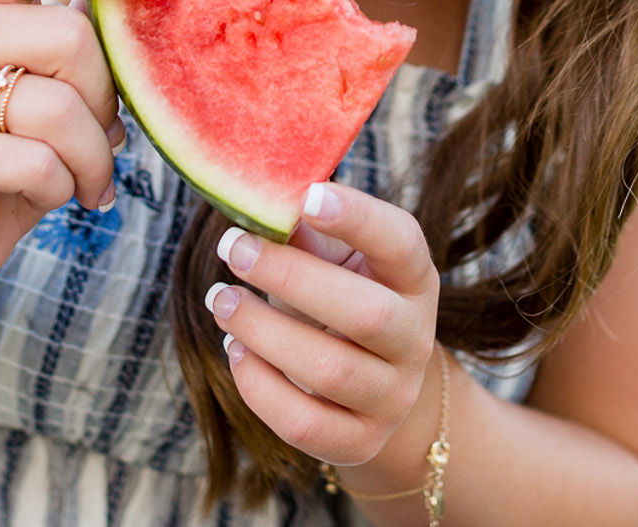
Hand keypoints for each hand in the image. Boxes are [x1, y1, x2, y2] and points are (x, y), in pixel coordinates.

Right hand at [0, 0, 162, 299]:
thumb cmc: (28, 136)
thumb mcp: (67, 63)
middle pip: (68, 37)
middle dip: (109, 97)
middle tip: (108, 132)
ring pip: (59, 109)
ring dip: (94, 156)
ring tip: (87, 174)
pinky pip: (38, 163)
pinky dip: (64, 188)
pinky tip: (51, 194)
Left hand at [208, 181, 442, 468]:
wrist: (377, 386)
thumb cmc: (344, 302)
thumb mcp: (339, 262)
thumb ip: (309, 233)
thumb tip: (264, 198)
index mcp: (415, 279)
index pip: (402, 243)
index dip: (360, 219)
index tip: (307, 196)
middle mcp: (415, 338)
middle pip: (366, 314)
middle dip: (290, 278)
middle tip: (233, 249)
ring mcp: (393, 395)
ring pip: (330, 370)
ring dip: (264, 331)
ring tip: (221, 301)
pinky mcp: (360, 441)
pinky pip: (304, 423)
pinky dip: (259, 387)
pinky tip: (236, 353)